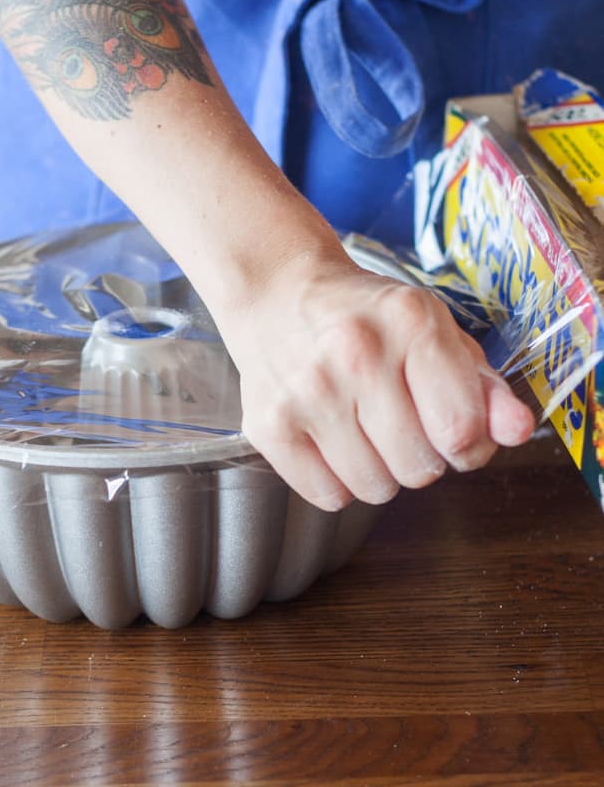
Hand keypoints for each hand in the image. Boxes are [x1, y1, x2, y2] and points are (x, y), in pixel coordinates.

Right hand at [215, 248, 535, 508]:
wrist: (278, 290)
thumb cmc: (367, 316)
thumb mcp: (437, 331)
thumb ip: (486, 385)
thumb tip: (519, 430)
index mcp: (411, 323)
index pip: (462, 432)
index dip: (468, 444)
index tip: (452, 425)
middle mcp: (357, 354)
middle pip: (420, 469)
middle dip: (420, 455)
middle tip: (399, 418)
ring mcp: (308, 391)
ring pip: (375, 489)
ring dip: (378, 470)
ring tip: (363, 426)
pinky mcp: (268, 422)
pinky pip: (329, 496)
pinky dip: (336, 479)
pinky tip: (330, 436)